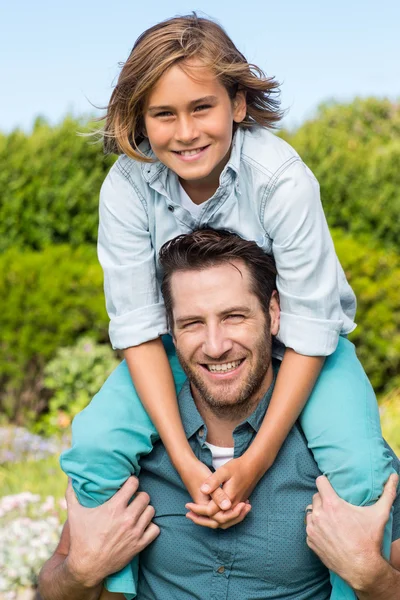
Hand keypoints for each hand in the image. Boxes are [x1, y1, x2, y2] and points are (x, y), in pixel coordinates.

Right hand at [66, 477, 159, 586]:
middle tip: (132, 498)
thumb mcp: (74, 513)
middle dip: (138, 495)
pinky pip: (155, 529)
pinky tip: (142, 525)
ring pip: (151, 511)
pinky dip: (150, 526)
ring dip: (145, 509)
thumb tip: (70, 476)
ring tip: (137, 511)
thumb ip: (72, 492)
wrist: (86, 566)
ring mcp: (135, 532)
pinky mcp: (139, 545)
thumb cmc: (81, 538)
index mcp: (114, 507)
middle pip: (145, 496)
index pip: (134, 484)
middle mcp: (128, 518)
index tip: (128, 484)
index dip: (131, 482)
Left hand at [185, 456, 258, 528]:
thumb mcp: (224, 471)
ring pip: (224, 522)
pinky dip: (218, 519)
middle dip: (202, 520)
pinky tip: (210, 514)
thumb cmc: (238, 467)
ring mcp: (237, 507)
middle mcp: (233, 506)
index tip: (187, 505)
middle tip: (188, 514)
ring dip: (209, 521)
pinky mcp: (239, 505)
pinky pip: (228, 518)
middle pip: (217, 521)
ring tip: (196, 517)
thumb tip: (203, 490)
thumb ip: (213, 481)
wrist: (253, 466)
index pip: (210, 512)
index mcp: (228, 499)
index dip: (197, 510)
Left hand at [305, 473, 397, 589]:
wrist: (362, 568)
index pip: (320, 482)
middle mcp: (319, 514)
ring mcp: (312, 528)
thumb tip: (394, 476)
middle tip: (335, 507)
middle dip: (324, 500)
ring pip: (310, 512)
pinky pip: (309, 528)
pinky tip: (327, 533)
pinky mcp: (310, 541)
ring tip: (330, 519)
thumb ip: (387, 493)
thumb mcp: (379, 514)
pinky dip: (316, 529)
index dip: (325, 482)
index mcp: (332, 505)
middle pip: (315, 497)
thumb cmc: (369, 540)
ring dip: (318, 514)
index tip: (330, 487)